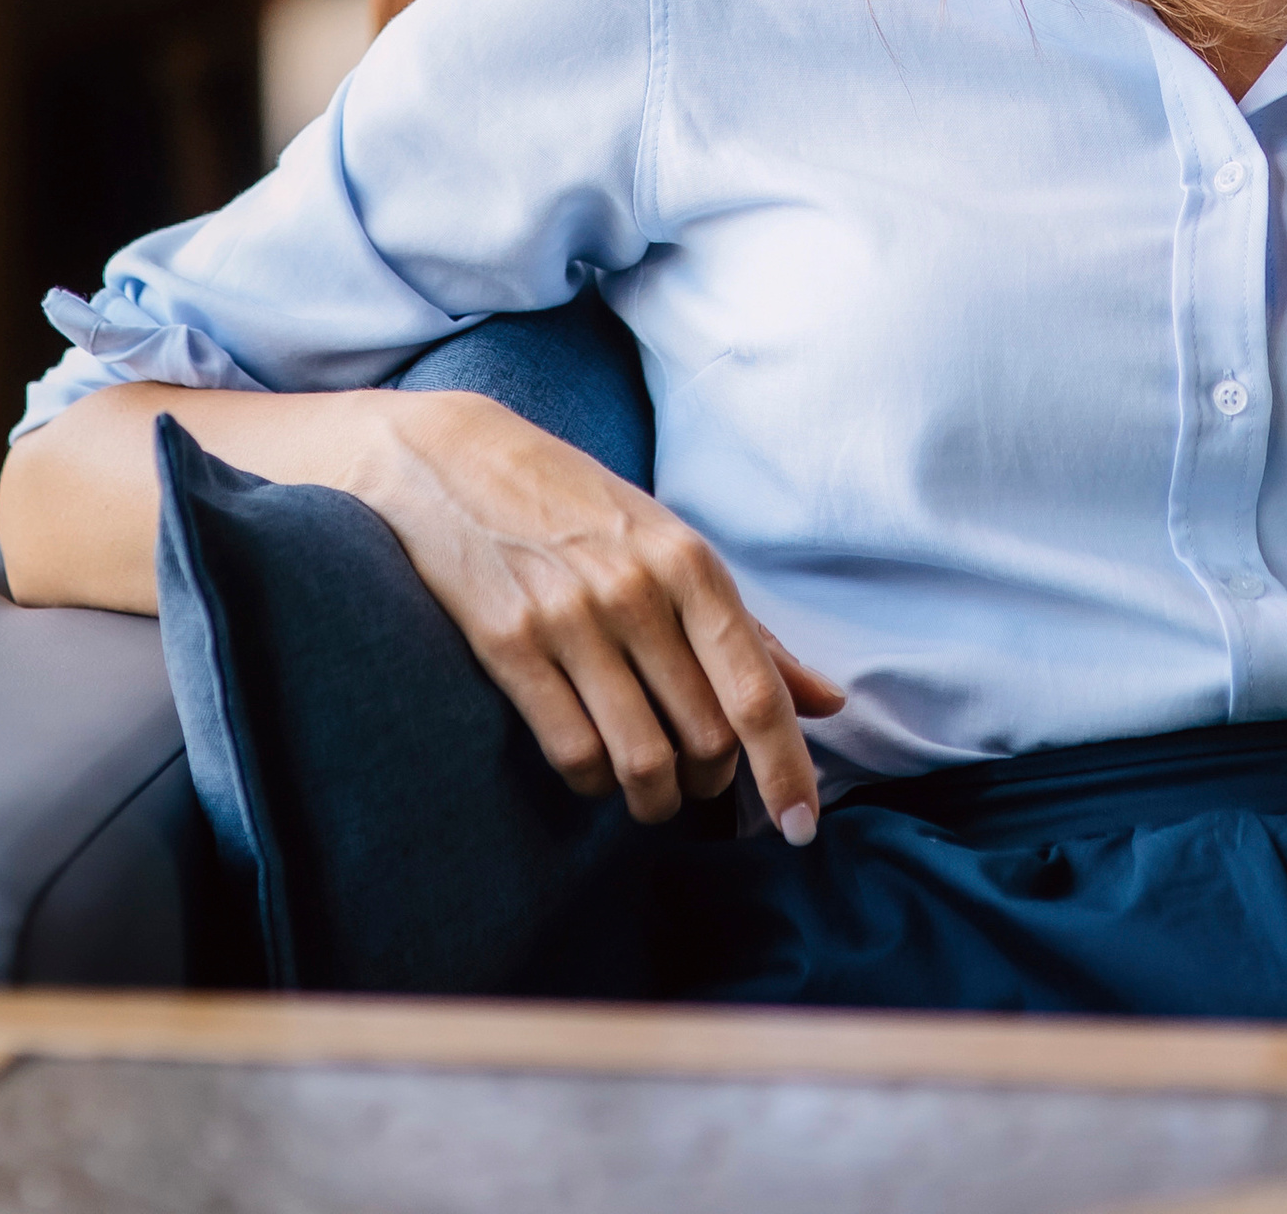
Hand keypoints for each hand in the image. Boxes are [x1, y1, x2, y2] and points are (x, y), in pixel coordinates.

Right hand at [354, 388, 844, 837]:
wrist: (458, 459)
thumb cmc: (581, 507)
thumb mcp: (672, 546)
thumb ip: (748, 630)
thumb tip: (829, 701)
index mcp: (690, 564)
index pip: (756, 691)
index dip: (786, 769)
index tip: (803, 826)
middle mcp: (638, 592)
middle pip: (704, 738)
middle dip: (711, 782)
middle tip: (701, 780)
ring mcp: (571, 620)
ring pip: (641, 761)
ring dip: (655, 800)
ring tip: (653, 794)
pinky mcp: (509, 646)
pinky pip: (572, 754)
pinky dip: (593, 784)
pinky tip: (594, 769)